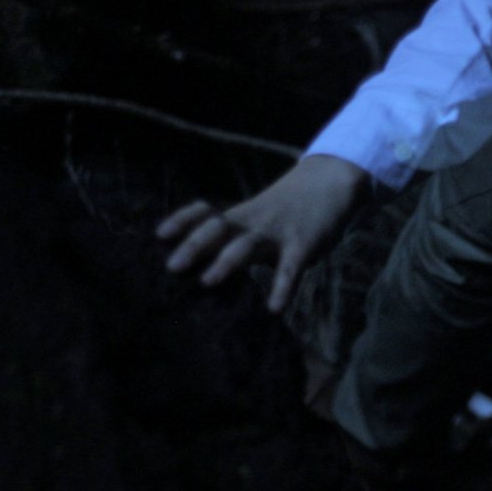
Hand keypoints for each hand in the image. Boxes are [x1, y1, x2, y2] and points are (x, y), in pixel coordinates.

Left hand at [157, 154, 369, 312]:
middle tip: (172, 267)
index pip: (206, 212)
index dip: (182, 221)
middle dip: (194, 245)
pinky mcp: (303, 245)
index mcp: (242, 215)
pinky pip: (290, 269)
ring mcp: (278, 232)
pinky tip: (274, 309)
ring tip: (207, 282)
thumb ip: (243, 239)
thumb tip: (214, 268)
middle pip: (218, 228)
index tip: (160, 235)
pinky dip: (282, 288)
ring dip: (226, 262)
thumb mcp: (263, 217)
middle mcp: (254, 221)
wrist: (331, 181)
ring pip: (246, 245)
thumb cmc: (293, 207)